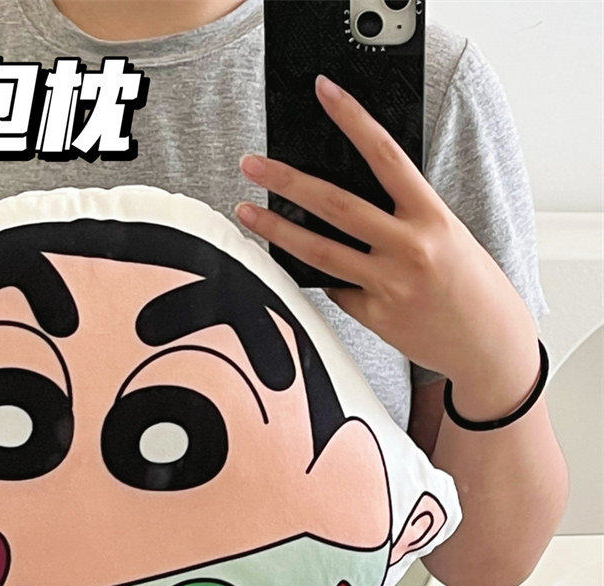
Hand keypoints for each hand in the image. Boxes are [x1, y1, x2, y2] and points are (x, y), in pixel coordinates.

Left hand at [235, 74, 541, 421]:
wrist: (488, 344)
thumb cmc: (468, 284)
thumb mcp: (446, 235)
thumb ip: (402, 217)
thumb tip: (342, 204)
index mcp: (432, 216)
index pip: (385, 155)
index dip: (352, 120)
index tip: (324, 93)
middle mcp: (410, 247)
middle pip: (335, 205)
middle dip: (287, 181)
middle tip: (251, 164)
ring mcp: (389, 284)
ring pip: (319, 251)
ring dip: (275, 231)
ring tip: (246, 212)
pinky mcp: (374, 316)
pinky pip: (333, 289)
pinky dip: (316, 276)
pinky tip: (298, 265)